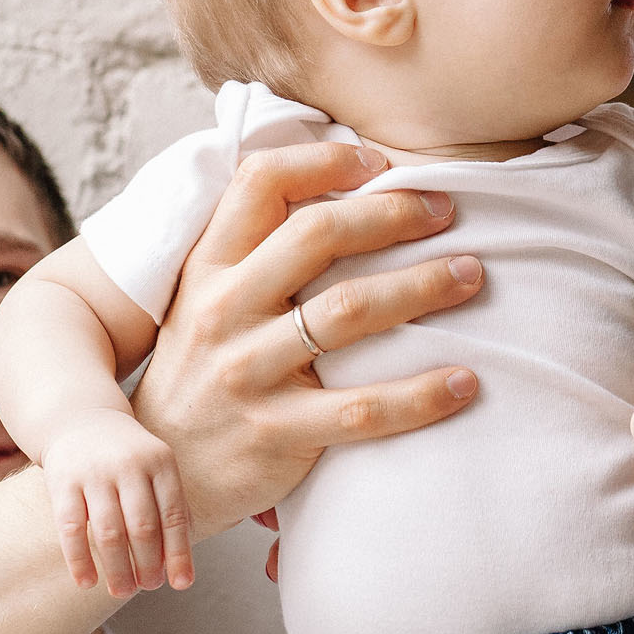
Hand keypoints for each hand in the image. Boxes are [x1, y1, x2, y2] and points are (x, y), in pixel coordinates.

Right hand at [40, 408, 191, 596]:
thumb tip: (182, 561)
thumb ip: (170, 506)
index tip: (182, 584)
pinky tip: (87, 583)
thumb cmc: (127, 457)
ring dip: (118, 568)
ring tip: (123, 591)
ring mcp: (94, 473)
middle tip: (149, 586)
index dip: (180, 553)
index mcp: (160, 462)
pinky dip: (79, 560)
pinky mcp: (62, 482)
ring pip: (109, 532)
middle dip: (148, 564)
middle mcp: (129, 465)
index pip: (174, 515)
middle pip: (143, 527)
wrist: (80, 419)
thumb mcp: (156, 467)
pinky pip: (71, 529)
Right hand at [131, 142, 485, 543]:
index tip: (382, 164)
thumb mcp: (205, 300)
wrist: (162, 472)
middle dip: (393, 214)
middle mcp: (225, 309)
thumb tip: (342, 187)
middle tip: (447, 211)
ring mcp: (248, 372)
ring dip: (423, 286)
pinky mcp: (277, 432)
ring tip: (472, 276)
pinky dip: (420, 394)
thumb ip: (257, 250)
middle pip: (318, 235)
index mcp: (211, 267)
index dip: (325, 161)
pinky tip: (464, 383)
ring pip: (349, 311)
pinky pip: (363, 409)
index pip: (261, 182)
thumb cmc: (202, 372)